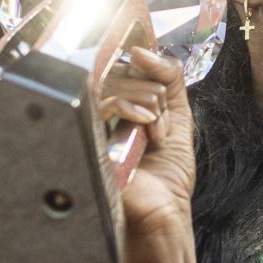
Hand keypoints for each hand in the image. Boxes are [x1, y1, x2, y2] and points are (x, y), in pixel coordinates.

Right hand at [100, 46, 195, 236]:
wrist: (160, 212)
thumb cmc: (166, 173)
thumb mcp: (177, 116)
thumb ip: (169, 77)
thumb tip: (143, 50)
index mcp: (116, 102)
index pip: (127, 63)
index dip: (150, 74)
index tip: (161, 106)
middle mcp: (98, 108)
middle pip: (125, 69)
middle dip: (156, 98)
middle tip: (159, 129)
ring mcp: (89, 119)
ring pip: (118, 81)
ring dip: (152, 108)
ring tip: (154, 136)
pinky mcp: (85, 133)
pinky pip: (106, 101)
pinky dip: (136, 112)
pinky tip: (145, 131)